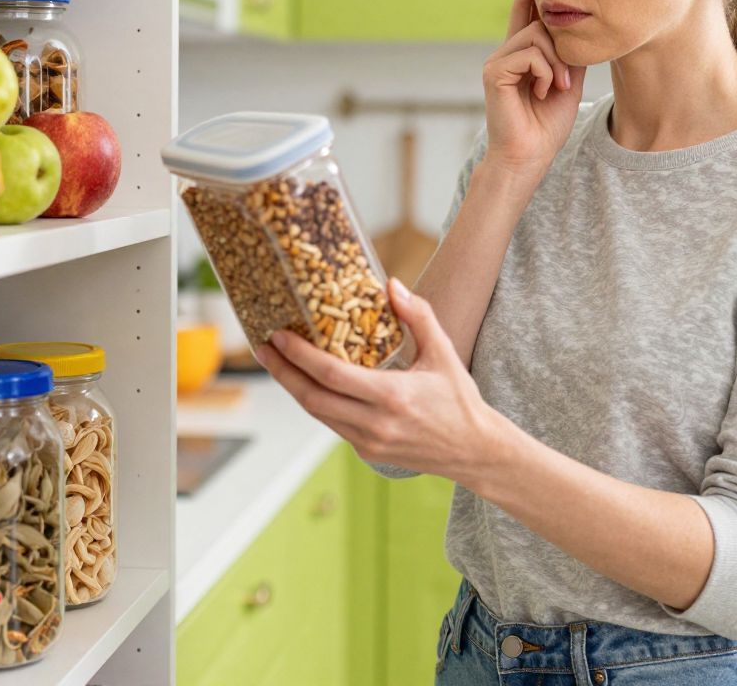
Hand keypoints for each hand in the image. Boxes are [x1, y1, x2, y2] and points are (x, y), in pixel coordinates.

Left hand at [254, 279, 506, 482]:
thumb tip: (392, 284)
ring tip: (277, 362)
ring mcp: (369, 442)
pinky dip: (317, 402)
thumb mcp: (443, 353)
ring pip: (318, 414)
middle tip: (263, 347)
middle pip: (312, 399)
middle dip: (283, 372)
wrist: (473, 451)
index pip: (332, 375)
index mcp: (393, 396)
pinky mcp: (367, 452)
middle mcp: (375, 423)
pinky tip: (307, 382)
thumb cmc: (459, 399)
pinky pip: (332, 424)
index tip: (279, 336)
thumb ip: (419, 316)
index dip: (300, 356)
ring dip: (294, 387)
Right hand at [483, 0, 586, 185]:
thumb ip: (568, 51)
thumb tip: (578, 23)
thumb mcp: (566, 80)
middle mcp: (506, 52)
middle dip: (560, 47)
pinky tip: (543, 91)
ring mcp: (497, 60)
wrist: (529, 157)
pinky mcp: (494, 72)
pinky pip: (530, 53)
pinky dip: (545, 72)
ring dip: (556, 64)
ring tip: (556, 88)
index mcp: (521, 54)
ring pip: (537, 36)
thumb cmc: (547, 125)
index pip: (524, 11)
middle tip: (563, 81)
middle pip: (539, 22)